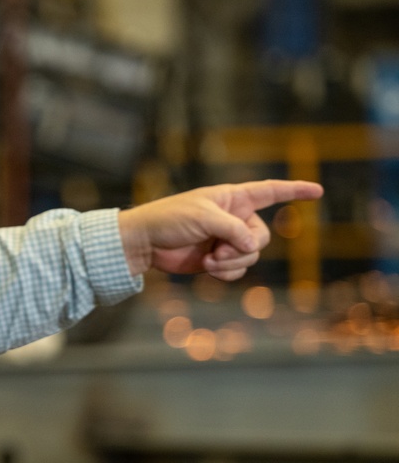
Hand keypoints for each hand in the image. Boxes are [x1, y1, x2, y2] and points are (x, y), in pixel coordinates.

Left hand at [117, 180, 323, 280]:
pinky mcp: (217, 259)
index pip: (269, 192)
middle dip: (244, 247)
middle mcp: (234, 218)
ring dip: (232, 262)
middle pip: (263, 236)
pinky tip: (207, 267)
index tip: (317, 190)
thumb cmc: (170, 219)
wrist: (145, 242)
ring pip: (251, 255)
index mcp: (232, 198)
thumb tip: (254, 246)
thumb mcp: (204, 217)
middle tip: (217, 249)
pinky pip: (238, 269)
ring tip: (208, 259)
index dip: (294, 190)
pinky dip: (226, 272)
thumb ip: (234, 230)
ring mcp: (226, 239)